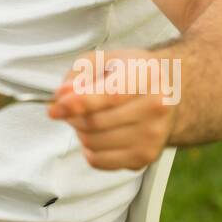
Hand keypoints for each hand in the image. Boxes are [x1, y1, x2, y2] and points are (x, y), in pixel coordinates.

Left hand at [47, 48, 177, 170]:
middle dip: (72, 116)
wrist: (166, 93)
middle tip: (68, 108)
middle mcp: (156, 108)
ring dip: (79, 132)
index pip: (110, 95)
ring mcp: (153, 136)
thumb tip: (62, 96)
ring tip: (87, 118)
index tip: (54, 108)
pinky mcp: (145, 157)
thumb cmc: (130, 72)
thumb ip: (79, 74)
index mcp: (148, 76)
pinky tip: (97, 134)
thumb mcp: (104, 59)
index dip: (78, 103)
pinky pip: (100, 161)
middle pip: (97, 122)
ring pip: (94, 143)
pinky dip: (88, 149)